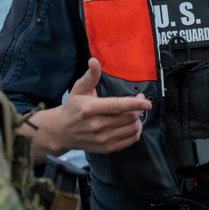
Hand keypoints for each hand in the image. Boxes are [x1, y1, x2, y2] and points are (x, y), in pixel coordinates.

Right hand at [24, 58, 150, 163]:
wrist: (61, 132)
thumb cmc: (72, 108)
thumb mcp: (78, 89)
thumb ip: (90, 76)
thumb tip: (94, 61)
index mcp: (91, 108)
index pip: (117, 106)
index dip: (134, 104)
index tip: (147, 102)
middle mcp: (97, 125)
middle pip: (128, 117)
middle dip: (139, 109)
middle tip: (139, 102)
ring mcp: (103, 139)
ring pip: (131, 129)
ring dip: (138, 120)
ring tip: (135, 113)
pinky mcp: (107, 148)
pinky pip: (130, 141)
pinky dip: (136, 132)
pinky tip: (132, 125)